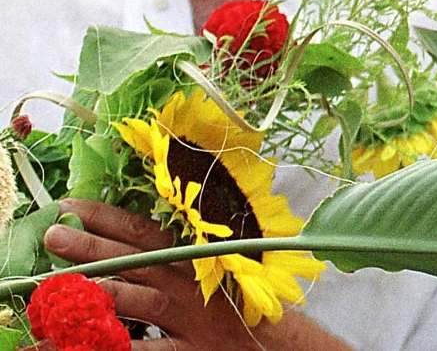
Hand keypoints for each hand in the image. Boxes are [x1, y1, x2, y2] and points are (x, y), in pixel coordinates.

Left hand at [42, 200, 348, 350]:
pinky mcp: (188, 350)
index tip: (69, 206)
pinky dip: (114, 348)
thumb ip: (177, 252)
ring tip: (59, 289)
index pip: (143, 230)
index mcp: (191, 254)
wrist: (277, 341)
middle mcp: (187, 280)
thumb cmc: (240, 299)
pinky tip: (82, 345)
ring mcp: (186, 316)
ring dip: (95, 293)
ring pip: (136, 301)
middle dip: (91, 246)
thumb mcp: (212, 266)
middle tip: (54, 234)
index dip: (105, 217)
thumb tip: (130, 238)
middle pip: (133, 260)